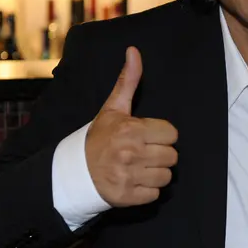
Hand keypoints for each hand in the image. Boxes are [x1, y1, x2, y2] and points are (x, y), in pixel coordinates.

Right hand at [86, 46, 178, 206]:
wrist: (75, 171)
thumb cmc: (100, 137)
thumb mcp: (113, 108)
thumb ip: (128, 81)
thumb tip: (134, 51)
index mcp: (132, 130)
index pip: (172, 134)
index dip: (161, 135)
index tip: (147, 136)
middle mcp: (131, 153)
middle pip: (172, 156)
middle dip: (160, 154)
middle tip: (143, 152)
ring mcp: (129, 176)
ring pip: (166, 176)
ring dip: (156, 173)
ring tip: (139, 167)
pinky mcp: (128, 196)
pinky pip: (155, 194)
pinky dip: (147, 190)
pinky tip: (134, 181)